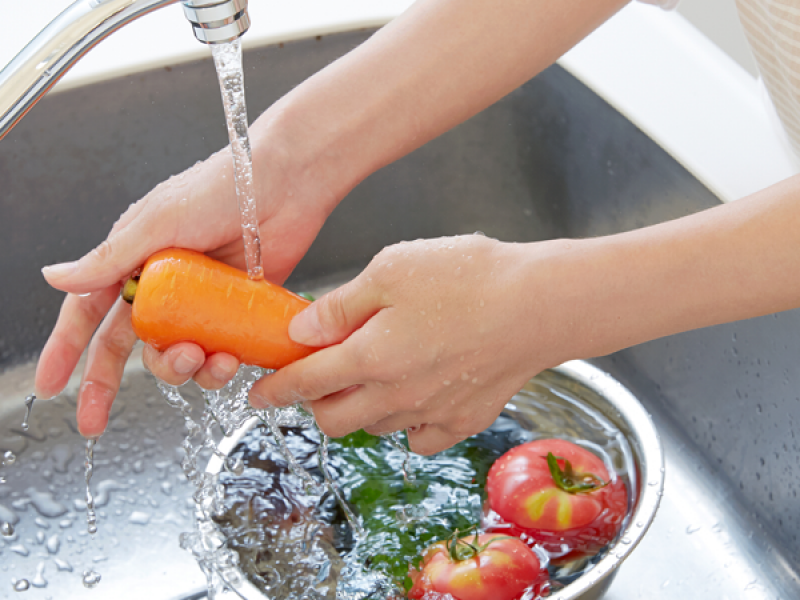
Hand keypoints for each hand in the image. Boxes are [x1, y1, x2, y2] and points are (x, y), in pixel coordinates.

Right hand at [35, 119, 342, 437]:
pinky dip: (220, 364)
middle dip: (107, 382)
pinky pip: (219, 352)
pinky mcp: (235, 312)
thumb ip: (110, 258)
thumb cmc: (222, 188)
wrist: (286, 185)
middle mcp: (163, 285)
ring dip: (181, 368)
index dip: (67, 349)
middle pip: (127, 345)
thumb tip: (54, 277)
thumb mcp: (158, 222)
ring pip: (175, 354)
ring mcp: (200, 302)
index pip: (89, 312)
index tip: (51, 385)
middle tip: (97, 417)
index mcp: (134, 260)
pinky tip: (230, 357)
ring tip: (200, 357)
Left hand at [248, 235, 565, 454]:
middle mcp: (395, 396)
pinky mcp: (465, 419)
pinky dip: (404, 424)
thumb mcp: (392, 269)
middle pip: (334, 419)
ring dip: (358, 408)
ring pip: (374, 427)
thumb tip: (302, 331)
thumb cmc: (469, 277)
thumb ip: (341, 305)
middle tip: (317, 378)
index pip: (305, 383)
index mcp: (370, 357)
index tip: (257, 394)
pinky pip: (419, 438)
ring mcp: (432, 413)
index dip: (275, 390)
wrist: (540, 304)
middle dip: (314, 403)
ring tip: (369, 376)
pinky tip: (412, 396)